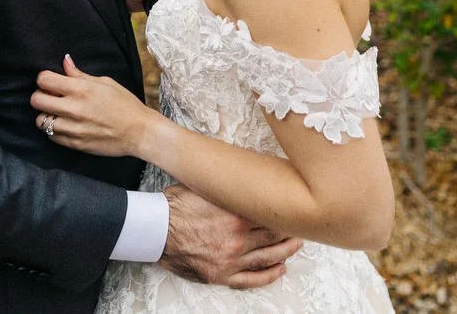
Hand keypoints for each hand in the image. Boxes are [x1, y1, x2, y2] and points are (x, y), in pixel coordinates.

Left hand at [32, 55, 160, 158]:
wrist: (138, 131)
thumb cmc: (124, 104)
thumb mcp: (105, 83)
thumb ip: (80, 75)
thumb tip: (65, 61)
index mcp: (81, 89)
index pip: (44, 80)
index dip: (44, 79)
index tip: (50, 82)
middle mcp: (73, 108)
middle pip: (36, 100)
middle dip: (40, 96)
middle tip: (50, 97)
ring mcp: (73, 128)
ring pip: (40, 121)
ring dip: (46, 115)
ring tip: (56, 113)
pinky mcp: (74, 144)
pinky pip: (51, 136)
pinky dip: (54, 130)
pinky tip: (65, 125)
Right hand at [159, 186, 301, 288]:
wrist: (155, 230)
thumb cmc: (176, 206)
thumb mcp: (205, 187)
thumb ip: (228, 187)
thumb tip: (245, 176)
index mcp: (235, 215)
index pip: (271, 214)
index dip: (285, 211)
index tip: (294, 205)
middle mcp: (237, 239)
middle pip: (274, 235)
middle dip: (290, 230)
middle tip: (301, 225)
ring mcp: (231, 260)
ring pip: (268, 258)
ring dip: (286, 252)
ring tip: (296, 246)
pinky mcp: (221, 275)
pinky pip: (251, 280)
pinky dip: (269, 276)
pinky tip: (280, 270)